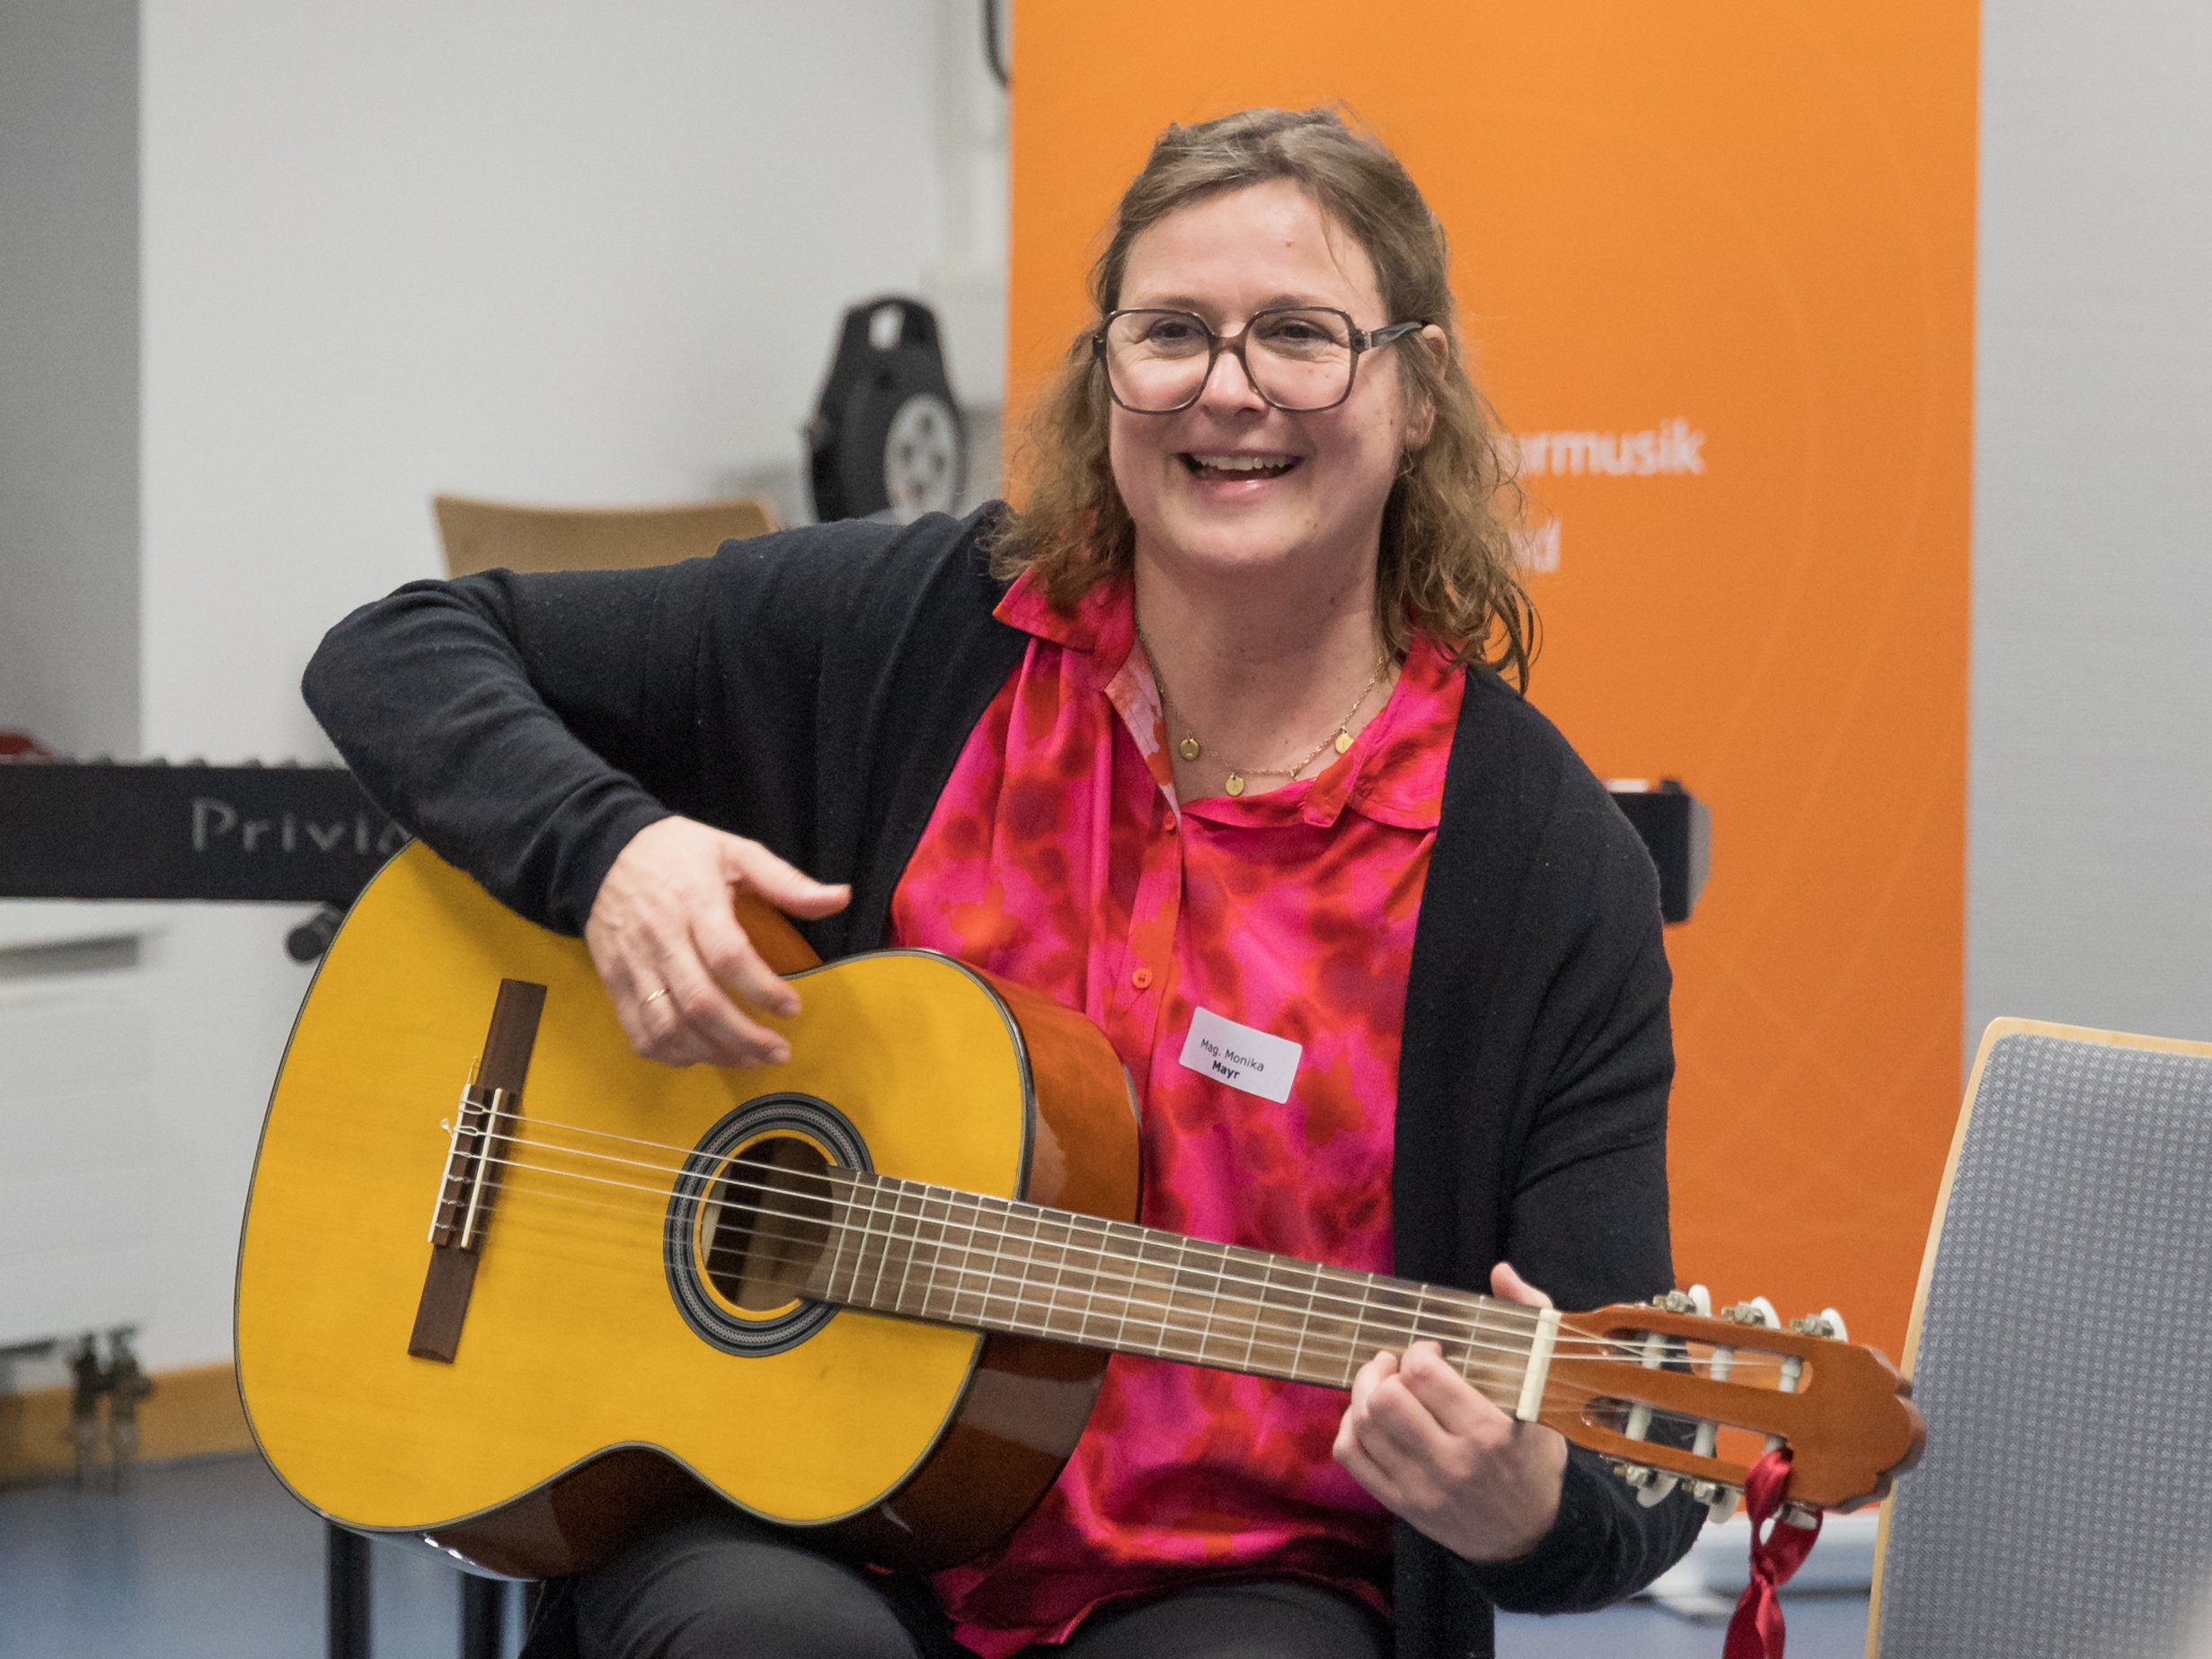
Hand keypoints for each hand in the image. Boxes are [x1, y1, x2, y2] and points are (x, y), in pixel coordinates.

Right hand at [584, 817, 847, 1067]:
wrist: (602, 853)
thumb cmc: (678, 852)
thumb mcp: (735, 851)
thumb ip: (787, 881)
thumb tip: (841, 898)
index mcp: (695, 901)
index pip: (729, 956)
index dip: (763, 989)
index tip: (792, 1008)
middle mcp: (661, 937)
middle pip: (700, 1003)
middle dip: (744, 1038)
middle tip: (779, 1052)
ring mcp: (633, 964)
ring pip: (668, 1026)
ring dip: (712, 1054)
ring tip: (749, 1060)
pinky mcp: (614, 983)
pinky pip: (639, 1031)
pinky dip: (671, 1054)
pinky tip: (702, 1055)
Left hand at [1333, 1261, 1569, 1562]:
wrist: (1532, 1537)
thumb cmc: (1536, 1456)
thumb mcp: (1546, 1391)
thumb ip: (1529, 1323)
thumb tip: (1501, 1272)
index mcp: (1489, 1432)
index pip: (1425, 1376)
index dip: (1419, 1352)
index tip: (1432, 1352)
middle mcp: (1452, 1463)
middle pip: (1385, 1402)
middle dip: (1383, 1370)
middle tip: (1398, 1365)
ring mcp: (1422, 1489)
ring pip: (1362, 1426)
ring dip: (1364, 1392)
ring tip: (1382, 1384)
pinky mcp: (1402, 1506)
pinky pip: (1352, 1458)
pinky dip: (1349, 1428)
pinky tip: (1368, 1417)